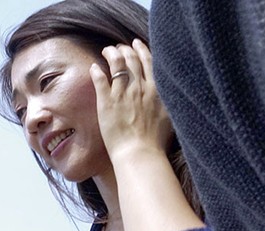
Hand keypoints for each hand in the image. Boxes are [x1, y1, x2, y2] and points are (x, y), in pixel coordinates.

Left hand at [89, 40, 172, 165]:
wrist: (140, 153)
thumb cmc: (155, 141)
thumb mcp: (170, 116)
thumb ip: (167, 101)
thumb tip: (167, 95)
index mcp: (156, 89)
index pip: (148, 61)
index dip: (141, 50)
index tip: (136, 44)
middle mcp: (140, 87)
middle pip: (132, 59)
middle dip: (125, 49)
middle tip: (119, 47)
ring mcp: (123, 93)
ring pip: (116, 63)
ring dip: (111, 53)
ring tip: (107, 51)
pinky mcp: (106, 102)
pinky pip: (100, 79)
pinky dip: (96, 70)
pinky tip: (94, 67)